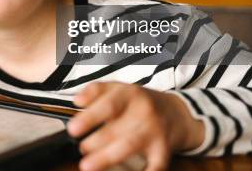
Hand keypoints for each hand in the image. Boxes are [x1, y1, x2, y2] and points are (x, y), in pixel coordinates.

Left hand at [66, 82, 204, 170]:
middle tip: (81, 148)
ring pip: (130, 146)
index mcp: (130, 94)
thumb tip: (77, 101)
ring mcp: (154, 132)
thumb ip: (96, 91)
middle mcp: (143, 112)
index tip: (73, 128)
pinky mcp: (164, 151)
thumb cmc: (141, 102)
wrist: (178, 113)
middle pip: (117, 128)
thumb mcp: (120, 88)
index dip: (89, 117)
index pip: (108, 104)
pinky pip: (154, 166)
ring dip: (107, 157)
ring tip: (88, 165)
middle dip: (95, 142)